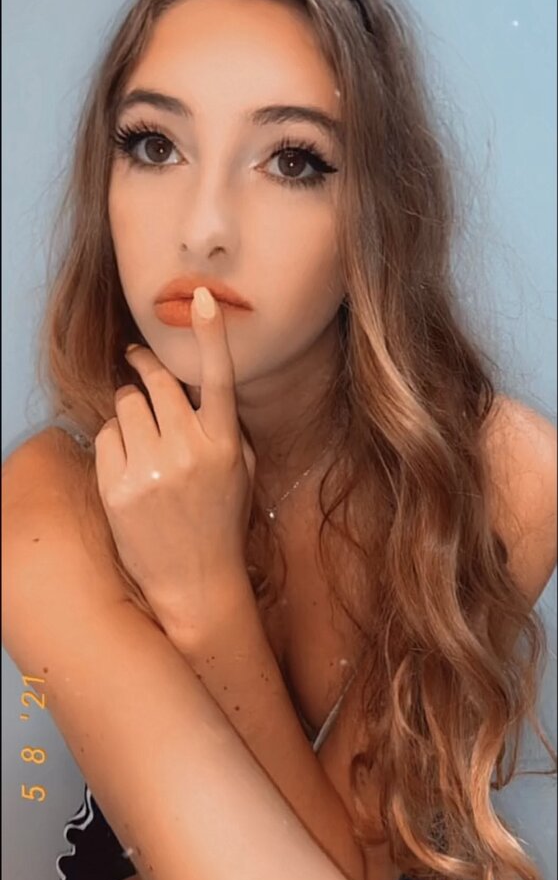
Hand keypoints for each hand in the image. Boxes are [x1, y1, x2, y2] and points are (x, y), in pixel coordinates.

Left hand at [94, 287, 256, 633]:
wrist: (197, 581)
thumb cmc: (222, 520)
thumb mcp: (241, 471)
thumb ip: (224, 426)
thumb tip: (196, 385)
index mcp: (225, 444)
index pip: (218, 378)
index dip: (211, 334)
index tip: (202, 297)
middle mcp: (189, 451)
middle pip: (155, 381)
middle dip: (144, 366)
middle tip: (137, 359)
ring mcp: (151, 470)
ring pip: (125, 403)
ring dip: (129, 407)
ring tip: (139, 431)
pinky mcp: (118, 488)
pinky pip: (105, 436)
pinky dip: (113, 440)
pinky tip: (127, 462)